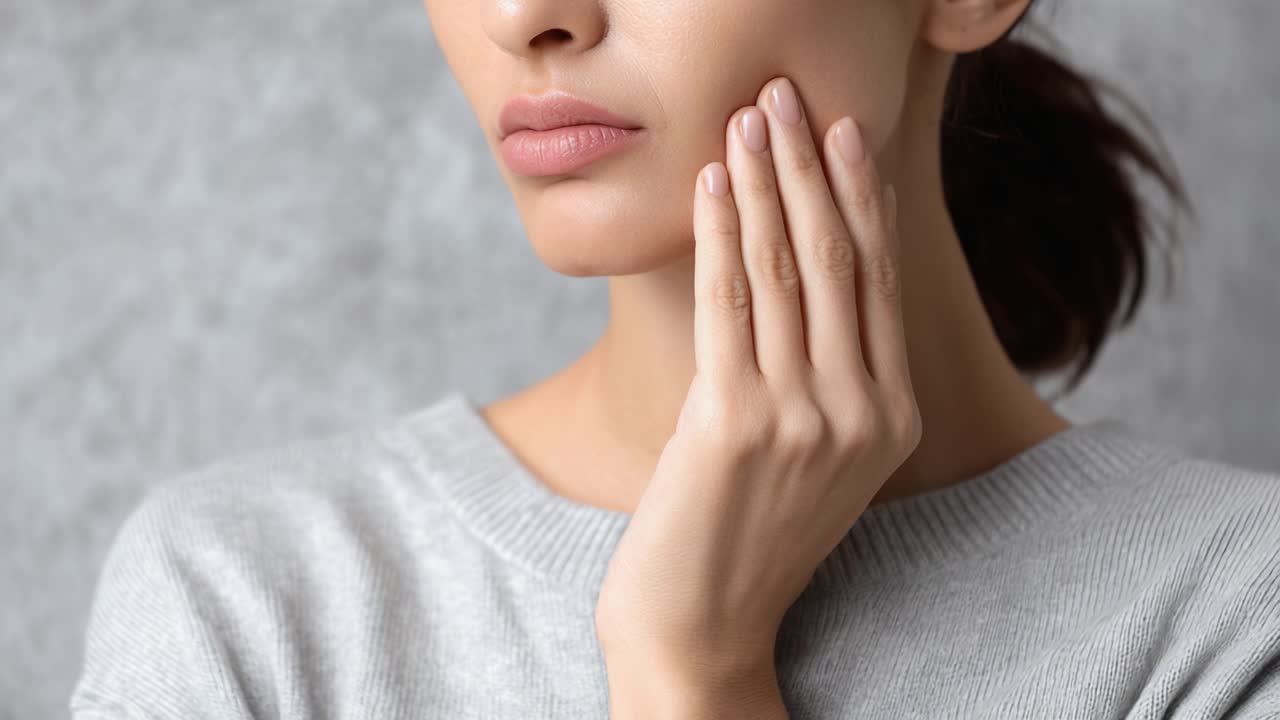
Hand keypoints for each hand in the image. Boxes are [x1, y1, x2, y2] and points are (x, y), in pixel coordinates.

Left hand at [595, 76, 921, 684]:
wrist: (703, 626)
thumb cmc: (748, 536)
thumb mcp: (813, 457)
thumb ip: (829, 380)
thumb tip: (805, 281)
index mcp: (893, 417)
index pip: (876, 282)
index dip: (859, 197)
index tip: (842, 134)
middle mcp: (863, 411)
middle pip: (838, 260)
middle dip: (811, 167)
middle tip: (788, 97)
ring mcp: (805, 417)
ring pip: (785, 270)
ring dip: (766, 182)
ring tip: (749, 119)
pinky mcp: (736, 422)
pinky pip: (729, 303)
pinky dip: (723, 234)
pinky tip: (716, 186)